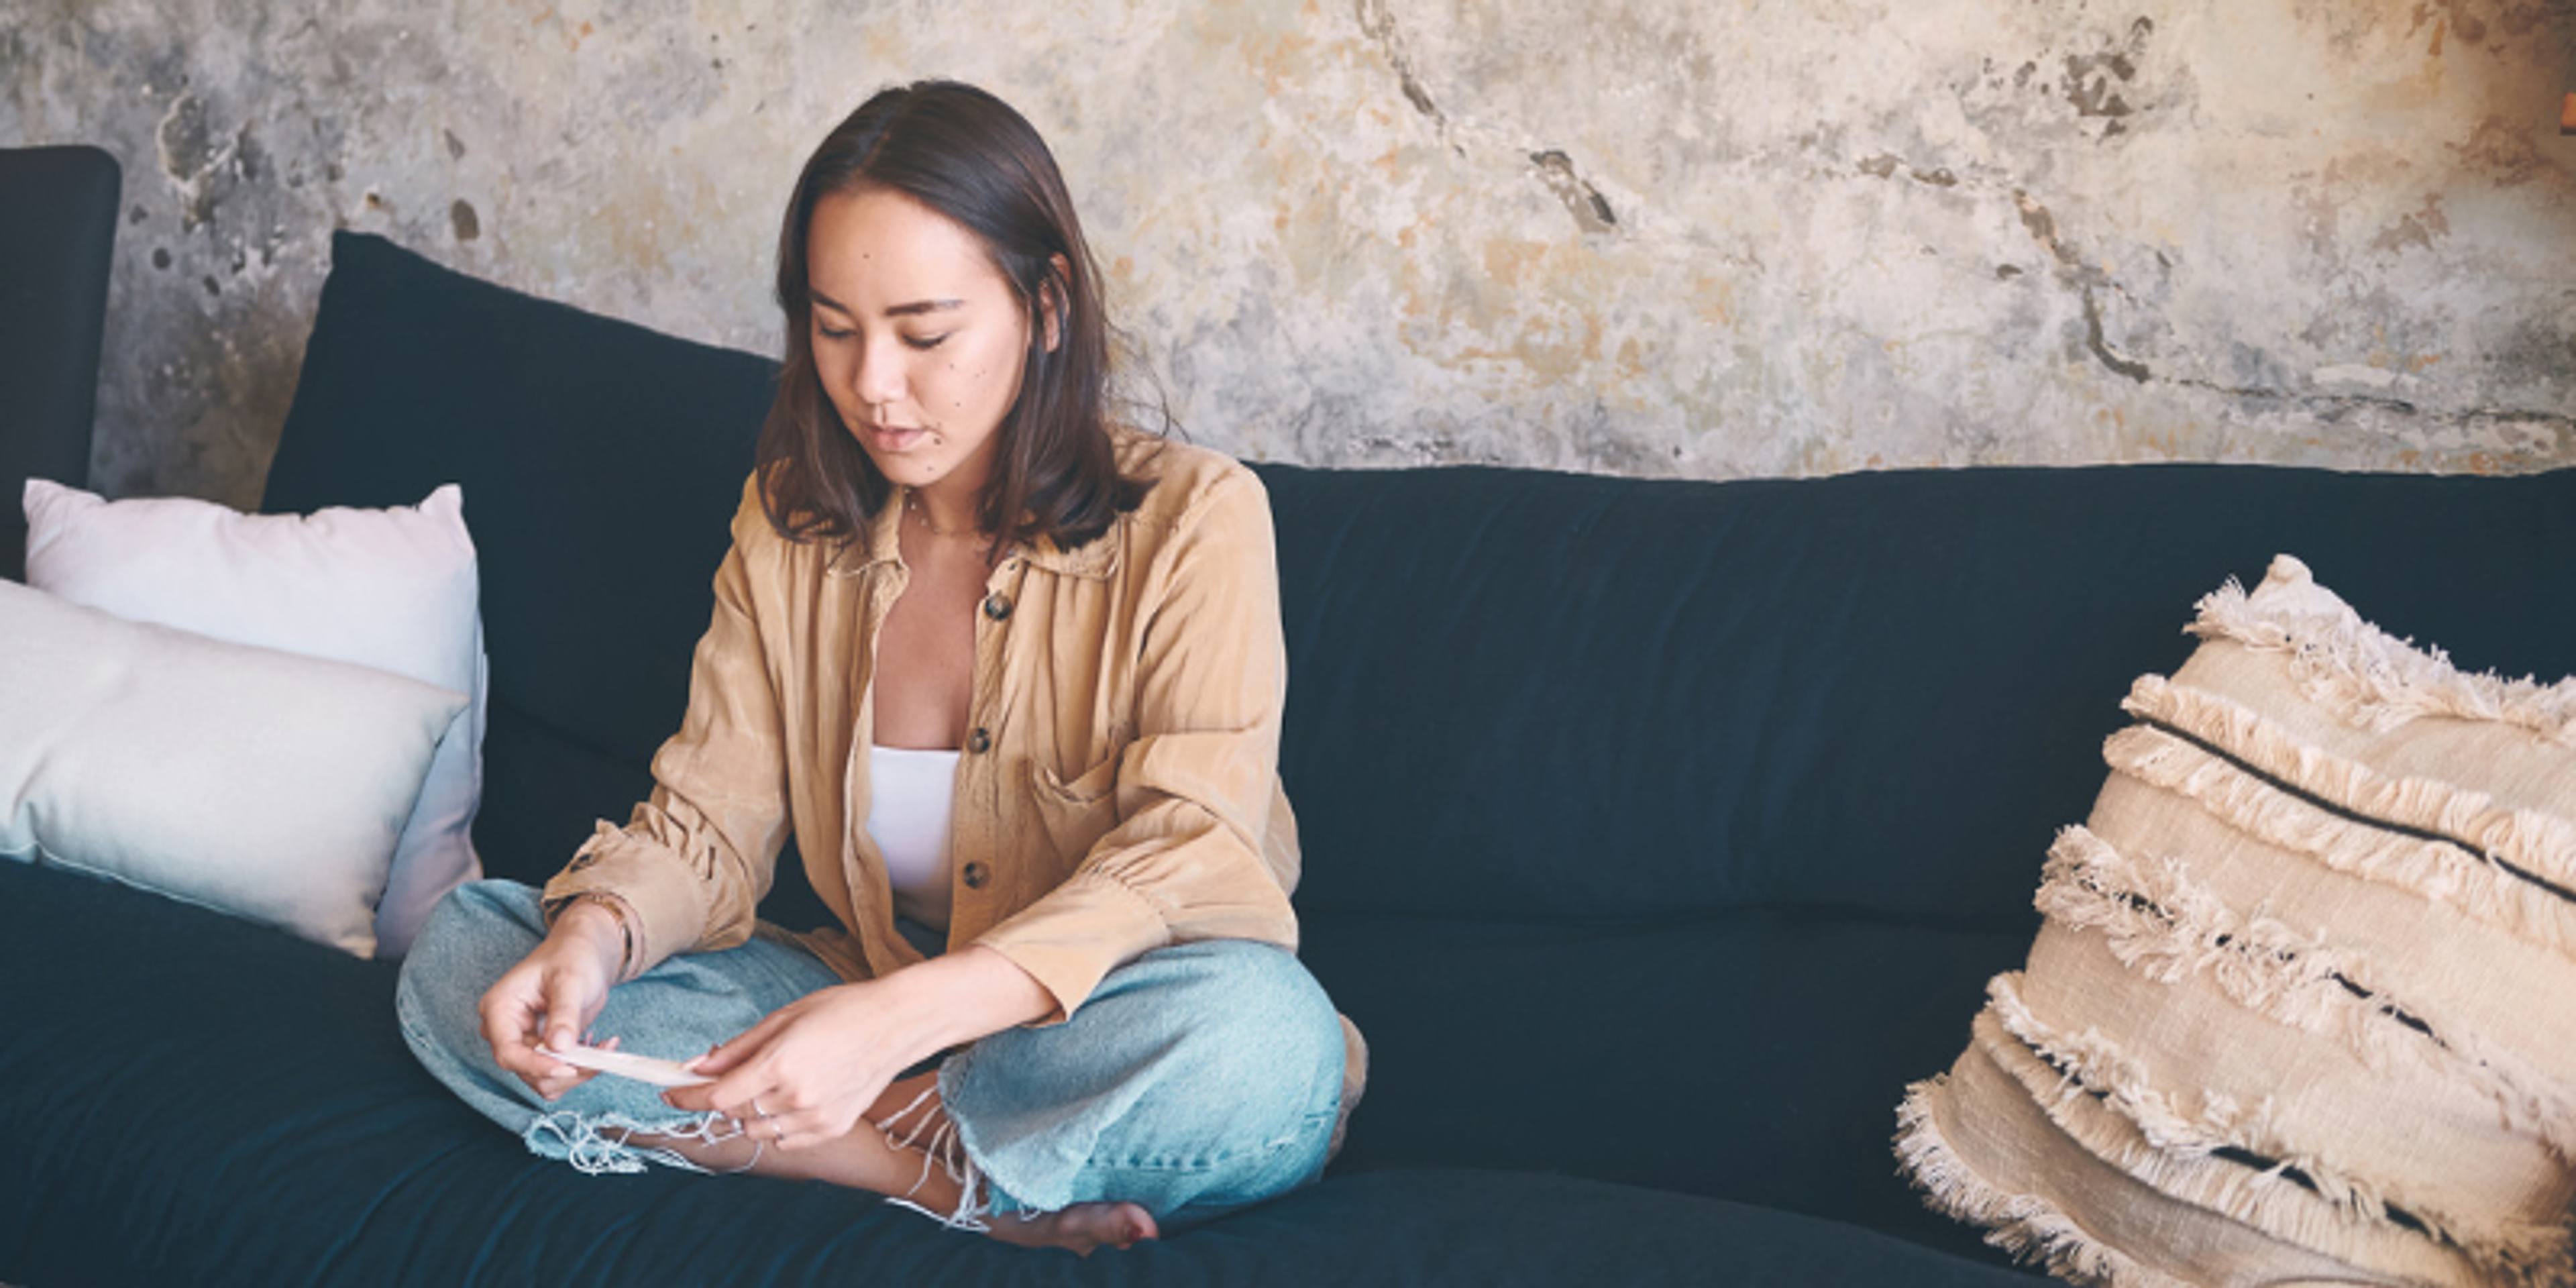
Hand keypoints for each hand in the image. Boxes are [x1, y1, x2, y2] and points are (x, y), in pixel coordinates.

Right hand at [478, 899, 627, 1098]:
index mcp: (499, 1009)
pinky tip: (598, 1046)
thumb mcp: (570, 979)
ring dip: (577, 1071)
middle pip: (526, 1071)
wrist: (584, 953)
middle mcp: (506, 1030)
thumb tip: (559, 1046)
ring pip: (543, 1079)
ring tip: (603, 1047)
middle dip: (565, 1070)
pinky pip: (558, 1072)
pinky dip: (581, 1068)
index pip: (508, 1052)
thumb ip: (564, 1013)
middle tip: (600, 1055)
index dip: (536, 1066)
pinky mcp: (543, 1049)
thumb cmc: (572, 956)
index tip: (568, 1068)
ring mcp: (524, 1042)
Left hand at [663, 946, 1052, 1148]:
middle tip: (730, 1075)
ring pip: (756, 1130)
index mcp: (780, 1063)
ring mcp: (816, 1117)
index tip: (668, 1093)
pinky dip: (777, 1124)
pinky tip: (793, 1098)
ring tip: (769, 1083)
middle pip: (733, 1113)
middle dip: (722, 1096)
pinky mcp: (832, 1128)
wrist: (897, 1024)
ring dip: (749, 1112)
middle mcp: (796, 1096)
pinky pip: (785, 1139)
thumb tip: (696, 1067)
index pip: (716, 1095)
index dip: (685, 1096)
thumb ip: (737, 1048)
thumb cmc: (841, 1010)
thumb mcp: (782, 1018)